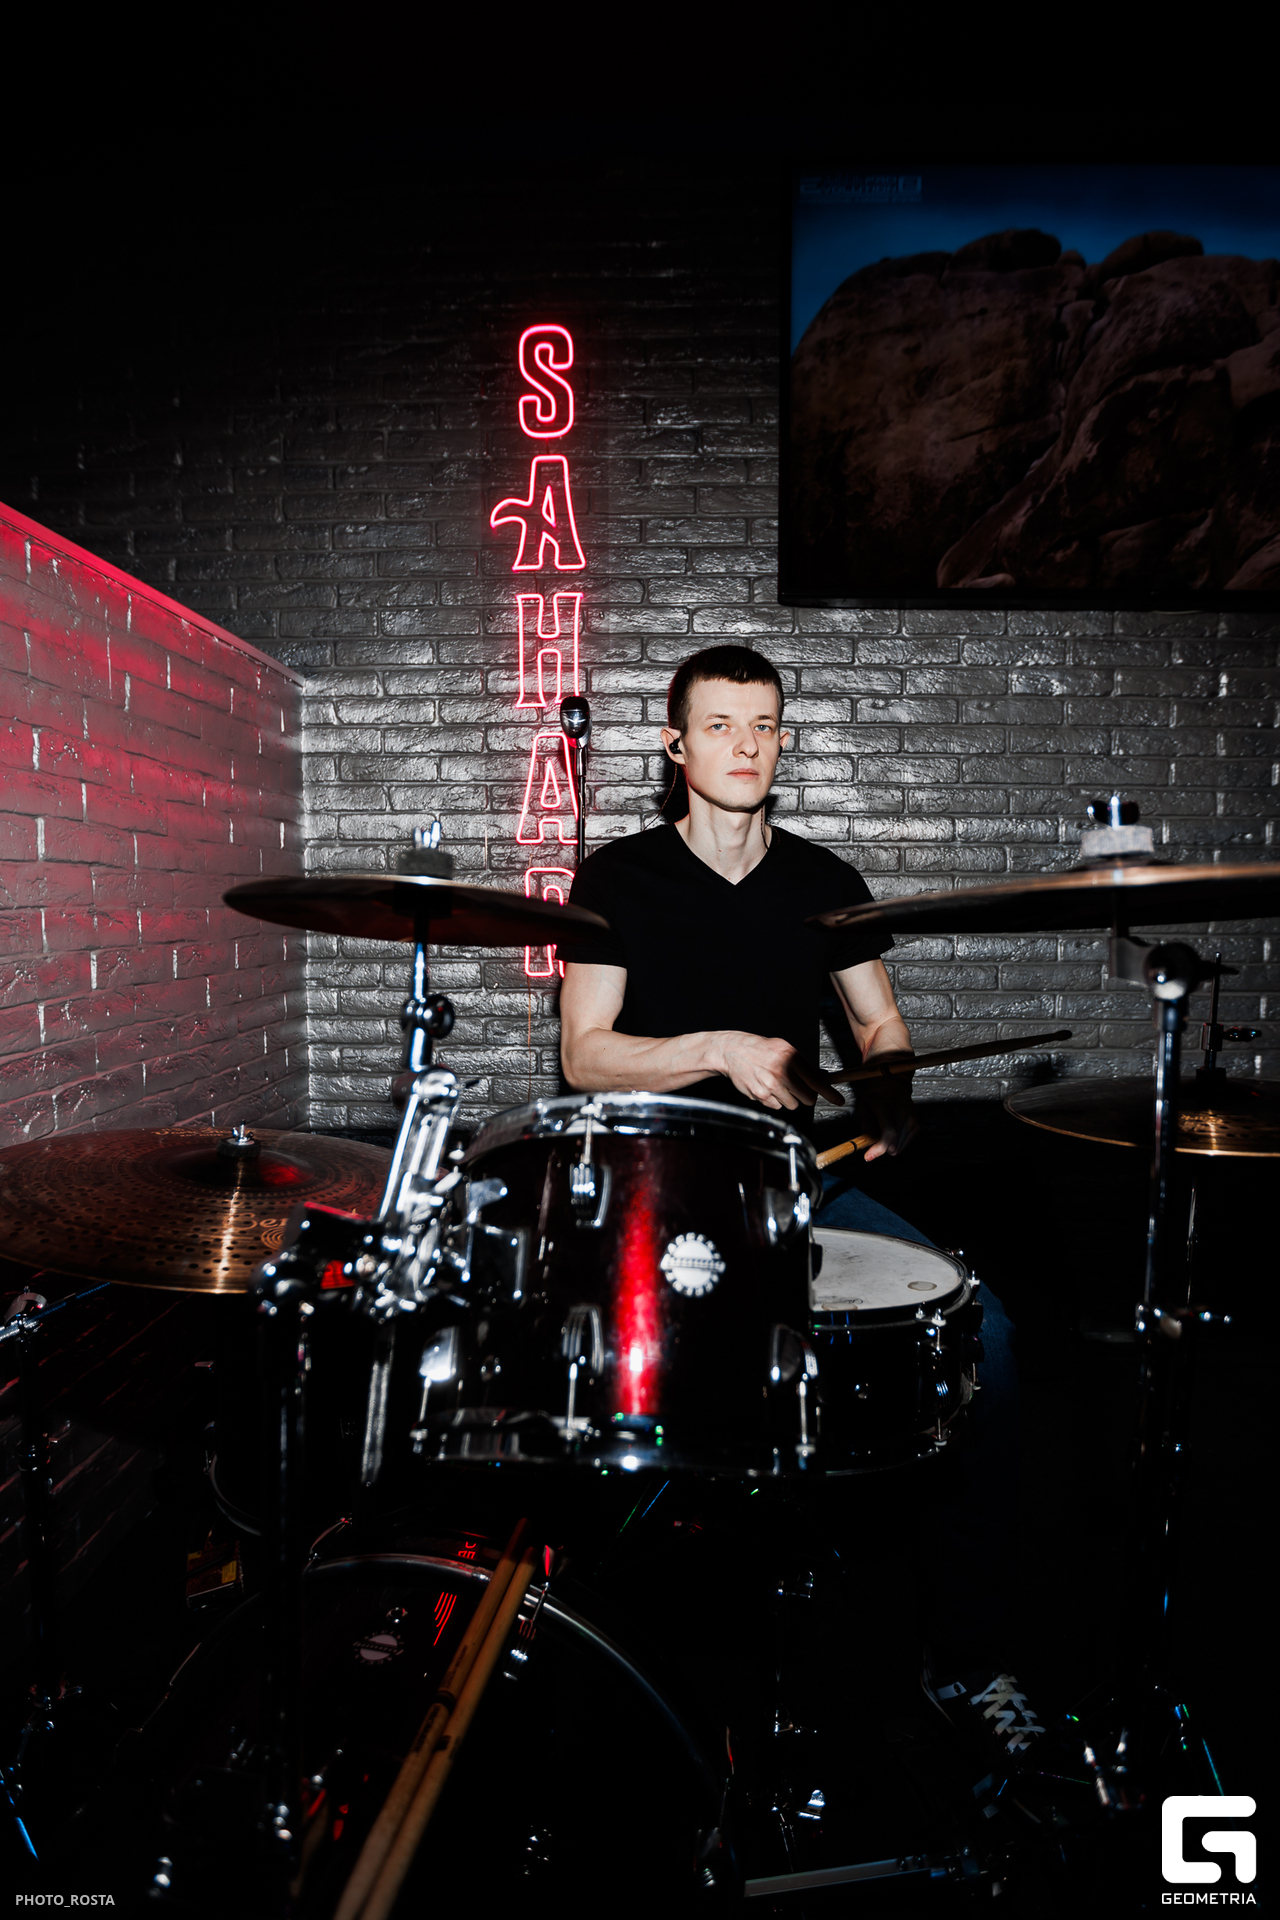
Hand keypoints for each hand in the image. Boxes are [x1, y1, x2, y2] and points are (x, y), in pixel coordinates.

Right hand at [716, 1032, 844, 1111]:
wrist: (734, 1051)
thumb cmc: (761, 1050)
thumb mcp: (785, 1049)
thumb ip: (803, 1065)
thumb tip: (821, 1078)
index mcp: (791, 1058)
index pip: (816, 1081)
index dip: (830, 1093)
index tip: (839, 1100)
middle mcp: (782, 1072)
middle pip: (807, 1098)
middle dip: (805, 1096)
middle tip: (798, 1088)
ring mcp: (771, 1086)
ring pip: (792, 1104)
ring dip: (788, 1098)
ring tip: (778, 1085)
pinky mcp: (760, 1096)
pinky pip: (776, 1106)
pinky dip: (774, 1101)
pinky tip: (767, 1088)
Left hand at [855, 1052, 917, 1160]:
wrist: (893, 1086)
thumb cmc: (876, 1097)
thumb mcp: (863, 1107)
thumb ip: (865, 1126)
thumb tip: (868, 1144)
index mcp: (887, 1104)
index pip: (888, 1132)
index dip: (879, 1148)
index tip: (868, 1157)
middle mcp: (903, 1110)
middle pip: (893, 1143)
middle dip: (881, 1147)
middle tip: (874, 1135)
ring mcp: (912, 1117)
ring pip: (899, 1147)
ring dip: (889, 1145)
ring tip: (884, 1129)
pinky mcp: (917, 1124)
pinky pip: (904, 1144)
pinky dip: (896, 1143)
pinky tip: (893, 1130)